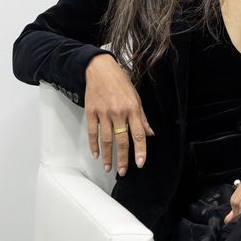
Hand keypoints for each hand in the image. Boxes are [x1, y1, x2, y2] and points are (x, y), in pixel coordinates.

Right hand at [85, 53, 154, 175]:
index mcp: (133, 108)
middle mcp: (119, 112)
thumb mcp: (136, 97)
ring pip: (106, 140)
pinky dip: (94, 145)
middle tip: (123, 171)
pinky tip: (96, 154)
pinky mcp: (91, 112)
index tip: (140, 163)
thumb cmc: (120, 82)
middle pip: (121, 140)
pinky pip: (92, 132)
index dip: (140, 150)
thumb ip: (142, 117)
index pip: (138, 134)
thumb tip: (150, 133)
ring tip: (108, 167)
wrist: (100, 69)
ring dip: (107, 156)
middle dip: (123, 159)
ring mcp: (103, 113)